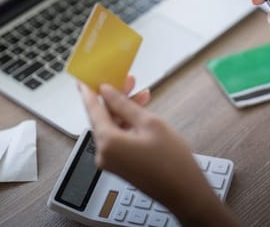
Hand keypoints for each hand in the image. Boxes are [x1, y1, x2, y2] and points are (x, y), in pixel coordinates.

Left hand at [79, 77, 238, 225]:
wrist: (184, 192)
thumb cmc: (172, 161)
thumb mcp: (150, 123)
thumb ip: (124, 105)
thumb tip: (107, 92)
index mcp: (108, 142)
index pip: (92, 110)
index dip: (89, 91)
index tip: (85, 78)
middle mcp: (104, 153)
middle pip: (103, 118)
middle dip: (114, 98)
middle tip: (127, 80)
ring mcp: (111, 161)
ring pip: (112, 127)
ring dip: (124, 110)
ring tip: (142, 94)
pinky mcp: (120, 165)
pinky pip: (118, 138)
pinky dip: (127, 124)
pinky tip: (141, 113)